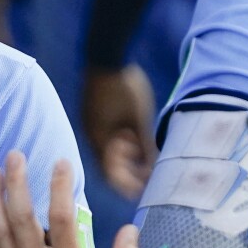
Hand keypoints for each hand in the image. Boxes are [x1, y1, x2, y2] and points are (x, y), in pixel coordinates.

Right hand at [83, 66, 156, 198]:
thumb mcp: (140, 119)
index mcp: (100, 138)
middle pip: (108, 165)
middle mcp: (92, 134)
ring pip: (108, 151)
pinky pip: (107, 138)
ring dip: (126, 159)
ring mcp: (92, 124)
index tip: (146, 192)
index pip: (111, 174)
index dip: (128, 185)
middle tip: (151, 177)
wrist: (107, 55)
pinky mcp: (95, 115)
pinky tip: (136, 141)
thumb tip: (155, 168)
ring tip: (147, 159)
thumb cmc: (125, 87)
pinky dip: (121, 145)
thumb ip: (146, 145)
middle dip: (129, 174)